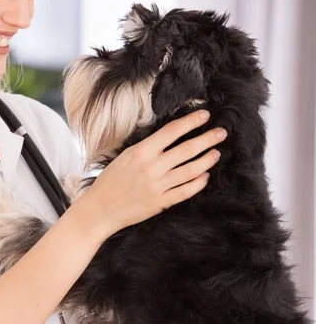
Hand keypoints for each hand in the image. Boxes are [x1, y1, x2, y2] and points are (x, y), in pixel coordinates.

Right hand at [78, 110, 224, 239]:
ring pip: (191, 169)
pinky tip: (206, 176)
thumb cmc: (110, 180)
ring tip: (217, 152)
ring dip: (207, 159)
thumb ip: (147, 147)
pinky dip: (198, 182)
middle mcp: (152, 167)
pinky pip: (186, 191)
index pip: (171, 131)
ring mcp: (158, 186)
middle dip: (207, 138)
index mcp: (141, 151)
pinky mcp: (161, 202)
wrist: (100, 208)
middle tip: (221, 132)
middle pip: (186, 149)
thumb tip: (170, 135)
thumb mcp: (125, 155)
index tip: (204, 115)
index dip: (190, 122)